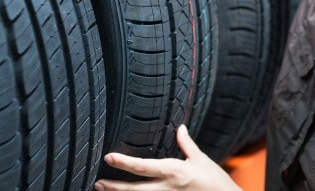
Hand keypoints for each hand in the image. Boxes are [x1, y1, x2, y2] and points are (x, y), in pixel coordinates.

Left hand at [93, 125, 241, 190]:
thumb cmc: (215, 181)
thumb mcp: (201, 160)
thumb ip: (187, 145)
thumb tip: (180, 128)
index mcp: (175, 172)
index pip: (144, 167)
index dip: (124, 162)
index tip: (109, 157)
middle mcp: (168, 188)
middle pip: (134, 189)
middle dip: (114, 186)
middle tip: (98, 182)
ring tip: (104, 189)